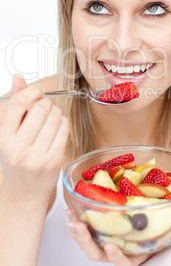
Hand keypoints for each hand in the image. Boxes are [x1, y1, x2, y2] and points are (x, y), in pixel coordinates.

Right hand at [0, 74, 68, 202]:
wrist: (23, 194)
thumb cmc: (16, 160)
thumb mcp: (8, 133)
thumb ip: (15, 105)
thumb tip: (18, 76)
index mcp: (3, 137)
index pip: (19, 103)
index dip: (32, 91)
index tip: (39, 90)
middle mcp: (17, 147)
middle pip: (40, 109)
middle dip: (47, 103)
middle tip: (46, 107)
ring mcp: (36, 156)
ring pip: (55, 118)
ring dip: (57, 113)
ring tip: (52, 119)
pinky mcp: (53, 162)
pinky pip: (64, 130)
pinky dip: (64, 124)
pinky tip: (58, 128)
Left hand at [66, 209, 170, 264]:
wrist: (144, 231)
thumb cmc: (155, 236)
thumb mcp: (170, 232)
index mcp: (135, 256)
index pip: (125, 264)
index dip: (117, 258)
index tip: (111, 247)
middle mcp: (118, 253)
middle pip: (98, 255)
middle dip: (86, 243)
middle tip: (79, 227)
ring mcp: (106, 242)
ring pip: (88, 245)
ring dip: (78, 233)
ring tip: (72, 220)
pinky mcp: (98, 231)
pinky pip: (85, 230)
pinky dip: (77, 221)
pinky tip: (71, 211)